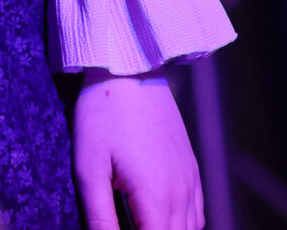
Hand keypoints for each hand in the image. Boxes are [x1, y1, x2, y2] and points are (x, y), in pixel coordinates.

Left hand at [73, 68, 202, 229]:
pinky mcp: (192, 169)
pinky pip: (198, 213)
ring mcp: (191, 181)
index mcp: (155, 197)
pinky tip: (163, 222)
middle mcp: (181, 193)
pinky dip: (184, 226)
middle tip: (128, 225)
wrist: (130, 71)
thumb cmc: (102, 115)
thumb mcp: (88, 167)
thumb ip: (99, 215)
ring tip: (142, 224)